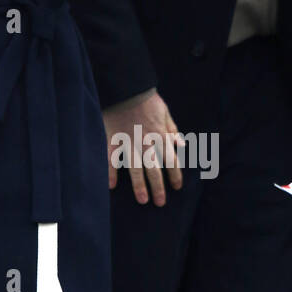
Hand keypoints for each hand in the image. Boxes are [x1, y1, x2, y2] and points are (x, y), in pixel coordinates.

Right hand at [103, 90, 184, 205]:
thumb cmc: (147, 99)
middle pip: (155, 170)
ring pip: (135, 169)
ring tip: (142, 200)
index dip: (175, 175)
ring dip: (139, 186)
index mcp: (161, 136)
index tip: (177, 187)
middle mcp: (146, 143)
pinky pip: (111, 159)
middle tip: (160, 203)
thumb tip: (181, 144)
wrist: (127, 88)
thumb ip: (172, 130)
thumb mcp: (165, 112)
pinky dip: (111, 172)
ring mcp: (129, 143)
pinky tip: (112, 186)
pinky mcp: (113, 139)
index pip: (171, 161)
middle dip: (158, 187)